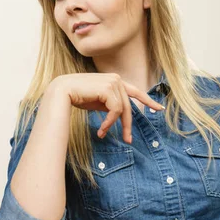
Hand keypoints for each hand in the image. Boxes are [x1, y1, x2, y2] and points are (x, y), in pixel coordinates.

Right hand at [50, 73, 164, 142]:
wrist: (61, 92)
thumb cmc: (76, 96)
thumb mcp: (97, 101)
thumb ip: (109, 103)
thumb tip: (118, 114)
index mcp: (113, 80)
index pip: (135, 91)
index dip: (148, 100)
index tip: (158, 109)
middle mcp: (116, 79)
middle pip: (128, 106)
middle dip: (128, 125)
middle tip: (128, 140)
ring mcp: (113, 82)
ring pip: (122, 109)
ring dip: (113, 125)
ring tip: (102, 133)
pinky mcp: (109, 88)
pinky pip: (115, 110)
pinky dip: (109, 122)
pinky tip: (101, 129)